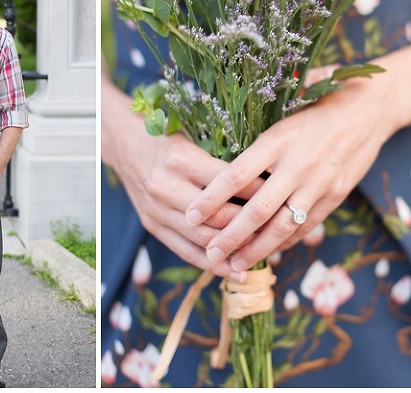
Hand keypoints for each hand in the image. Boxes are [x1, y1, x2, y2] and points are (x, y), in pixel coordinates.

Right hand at [105, 116, 264, 277]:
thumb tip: (269, 179)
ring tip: (264, 256)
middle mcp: (166, 186)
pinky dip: (212, 265)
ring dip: (235, 250)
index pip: (228, 183)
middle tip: (280, 230)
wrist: (126, 146)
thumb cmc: (169, 138)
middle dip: (251, 226)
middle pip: (217, 216)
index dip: (258, 193)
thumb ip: (223, 161)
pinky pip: (185, 251)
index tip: (284, 198)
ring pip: (203, 238)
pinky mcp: (152, 225)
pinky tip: (236, 272)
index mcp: (181, 159)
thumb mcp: (195, 138)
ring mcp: (156, 210)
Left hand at [185, 72, 392, 272]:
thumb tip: (216, 158)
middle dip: (230, 235)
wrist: (369, 108)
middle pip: (258, 209)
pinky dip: (285, 241)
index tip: (191, 215)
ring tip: (235, 263)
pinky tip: (268, 252)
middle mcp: (297, 164)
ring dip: (257, 248)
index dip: (211, 199)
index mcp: (276, 140)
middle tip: (210, 252)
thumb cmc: (315, 105)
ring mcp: (319, 183)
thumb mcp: (281, 113)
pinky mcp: (336, 195)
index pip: (236, 175)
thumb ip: (252, 137)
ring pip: (283, 225)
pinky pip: (306, 225)